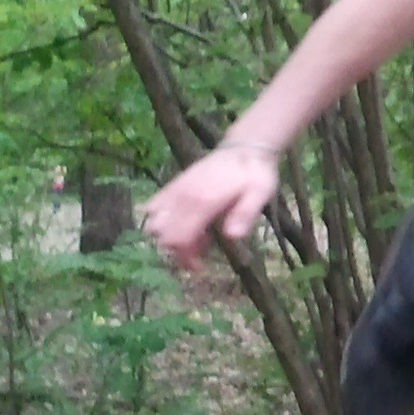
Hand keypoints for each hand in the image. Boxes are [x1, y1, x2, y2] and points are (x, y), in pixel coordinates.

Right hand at [142, 142, 279, 269]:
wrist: (245, 147)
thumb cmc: (255, 174)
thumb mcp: (260, 194)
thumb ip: (246, 214)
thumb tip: (232, 236)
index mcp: (203, 201)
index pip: (177, 238)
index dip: (185, 258)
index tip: (200, 266)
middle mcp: (184, 196)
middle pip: (162, 234)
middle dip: (178, 249)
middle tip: (203, 246)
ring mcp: (176, 189)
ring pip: (154, 221)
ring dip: (170, 234)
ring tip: (196, 233)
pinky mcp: (174, 185)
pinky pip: (153, 205)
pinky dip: (162, 219)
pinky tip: (184, 220)